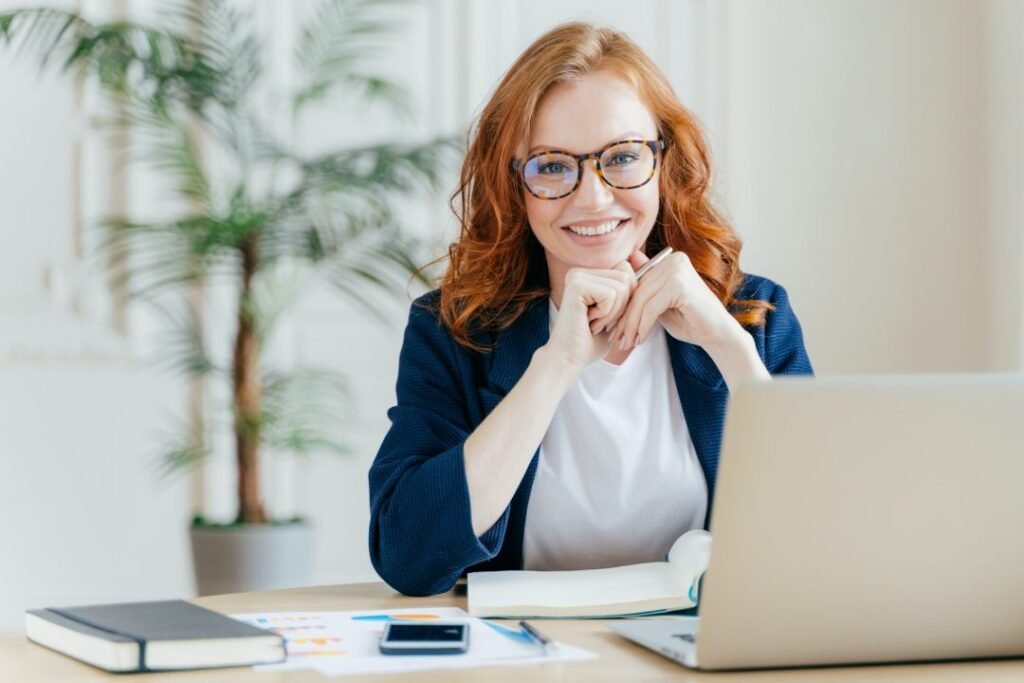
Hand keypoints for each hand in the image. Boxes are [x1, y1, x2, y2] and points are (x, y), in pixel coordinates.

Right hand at [545, 262, 636, 371]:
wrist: (568, 360)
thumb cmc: (591, 342)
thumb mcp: (615, 313)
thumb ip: (627, 291)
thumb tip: (647, 268)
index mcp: (587, 274)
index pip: (626, 271)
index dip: (626, 299)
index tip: (607, 317)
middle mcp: (580, 271)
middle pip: (626, 276)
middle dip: (622, 306)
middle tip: (601, 322)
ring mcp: (577, 276)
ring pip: (621, 286)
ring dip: (613, 313)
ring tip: (594, 323)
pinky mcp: (577, 286)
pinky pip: (611, 295)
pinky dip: (606, 315)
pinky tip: (590, 323)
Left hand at [611, 249, 743, 352]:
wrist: (717, 334)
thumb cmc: (689, 319)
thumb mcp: (660, 302)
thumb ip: (646, 288)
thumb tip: (621, 273)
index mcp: (670, 260)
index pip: (637, 282)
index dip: (624, 306)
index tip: (614, 326)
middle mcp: (674, 260)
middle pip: (637, 291)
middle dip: (625, 318)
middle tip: (617, 338)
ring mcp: (677, 270)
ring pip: (641, 301)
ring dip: (631, 325)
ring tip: (626, 343)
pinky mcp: (679, 286)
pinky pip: (651, 308)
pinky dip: (643, 326)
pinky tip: (640, 340)